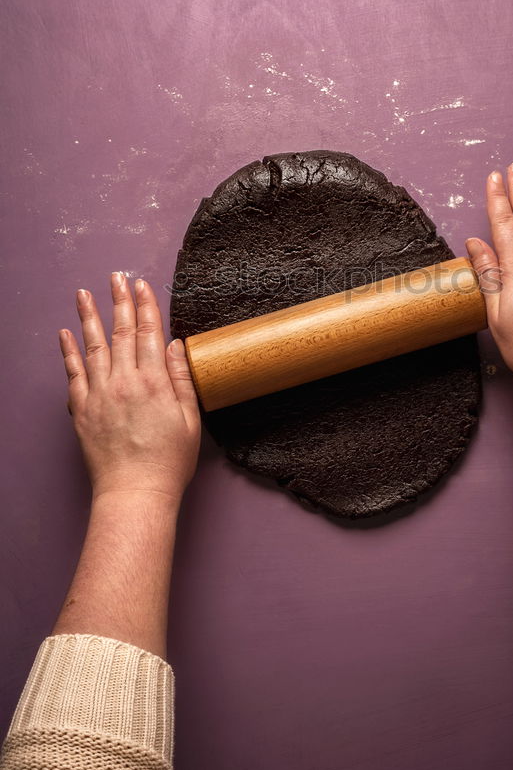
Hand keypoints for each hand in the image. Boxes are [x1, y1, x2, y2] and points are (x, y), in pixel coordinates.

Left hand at [59, 273, 200, 503]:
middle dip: (118, 301)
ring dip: (89, 317)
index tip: (141, 285)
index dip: (146, 306)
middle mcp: (124, 382)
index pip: (149, 333)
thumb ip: (181, 379)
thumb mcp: (190, 419)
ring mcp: (100, 395)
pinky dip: (68, 352)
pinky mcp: (83, 410)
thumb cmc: (168, 461)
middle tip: (116, 276)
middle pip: (120, 332)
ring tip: (84, 294)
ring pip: (93, 346)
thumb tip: (175, 345)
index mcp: (155, 382)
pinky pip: (73, 373)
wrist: (135, 492)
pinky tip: (66, 334)